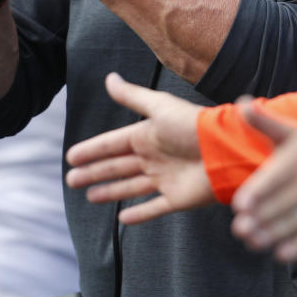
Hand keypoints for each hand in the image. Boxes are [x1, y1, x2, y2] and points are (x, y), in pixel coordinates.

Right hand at [65, 73, 213, 223]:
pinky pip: (154, 208)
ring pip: (131, 187)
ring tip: (89, 196)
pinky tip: (122, 218)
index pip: (113, 144)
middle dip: (94, 172)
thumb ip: (132, 96)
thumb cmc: (192, 126)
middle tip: (71, 180)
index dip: (92, 150)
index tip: (71, 156)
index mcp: (148, 135)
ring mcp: (165, 179)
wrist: (226, 151)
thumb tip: (109, 78)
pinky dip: (139, 214)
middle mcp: (154, 157)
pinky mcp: (177, 199)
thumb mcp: (159, 107)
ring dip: (110, 191)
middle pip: (117, 166)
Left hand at [229, 102, 296, 261]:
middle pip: (279, 207)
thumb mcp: (295, 134)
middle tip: (240, 229)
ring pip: (292, 226)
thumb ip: (264, 122)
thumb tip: (241, 104)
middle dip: (257, 221)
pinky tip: (279, 252)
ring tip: (252, 241)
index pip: (273, 180)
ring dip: (270, 237)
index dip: (256, 194)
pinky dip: (295, 249)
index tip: (239, 206)